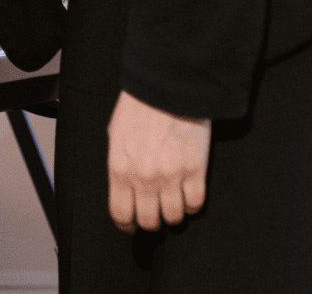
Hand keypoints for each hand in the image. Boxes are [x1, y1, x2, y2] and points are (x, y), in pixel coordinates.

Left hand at [106, 90, 210, 231]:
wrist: (168, 87)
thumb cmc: (140, 107)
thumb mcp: (116, 135)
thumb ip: (119, 163)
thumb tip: (122, 186)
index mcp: (119, 168)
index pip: (120, 214)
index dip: (126, 225)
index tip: (131, 225)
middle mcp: (144, 177)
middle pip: (148, 221)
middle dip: (151, 222)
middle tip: (155, 215)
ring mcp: (171, 176)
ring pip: (174, 217)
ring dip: (174, 215)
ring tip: (173, 204)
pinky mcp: (195, 170)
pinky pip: (196, 203)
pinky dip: (193, 205)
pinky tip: (189, 196)